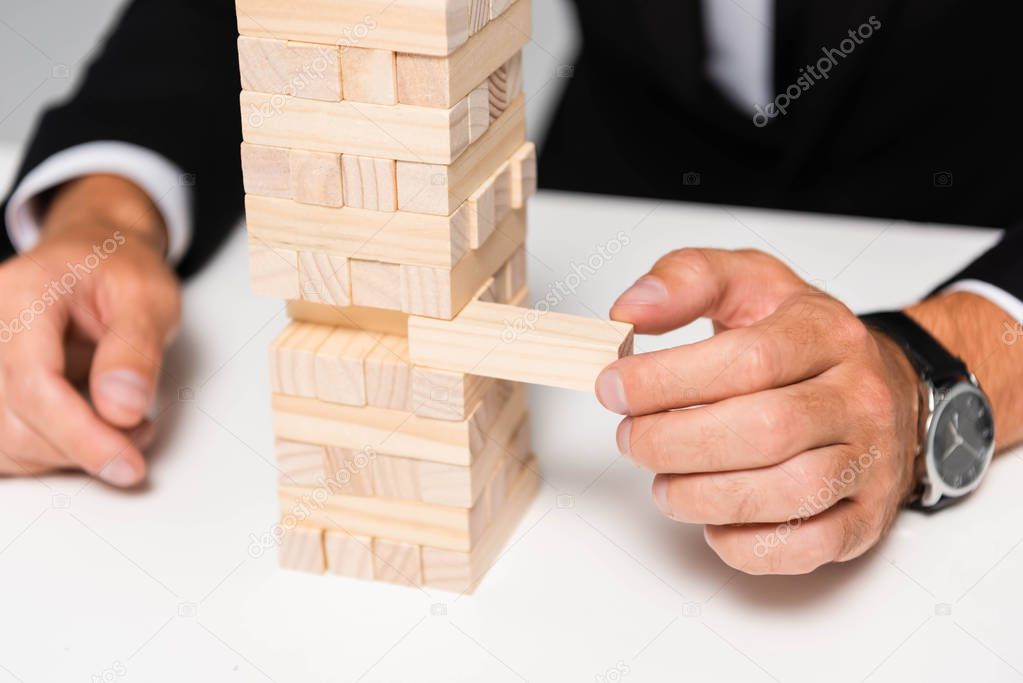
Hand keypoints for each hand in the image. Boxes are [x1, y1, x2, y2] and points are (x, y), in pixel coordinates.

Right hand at [0, 175, 180, 485]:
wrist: (94, 257)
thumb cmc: (120, 270)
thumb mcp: (150, 297)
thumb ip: (135, 349)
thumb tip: (122, 408)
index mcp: (22, 295)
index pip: (33, 383)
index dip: (80, 435)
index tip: (126, 464)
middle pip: (14, 421)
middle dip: (83, 447)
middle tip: (140, 436)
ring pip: (6, 443)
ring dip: (68, 454)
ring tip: (125, 426)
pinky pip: (6, 443)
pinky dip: (50, 452)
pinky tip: (90, 430)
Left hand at [595, 249, 920, 574]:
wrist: (882, 384)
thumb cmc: (802, 339)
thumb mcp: (748, 283)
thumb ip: (686, 279)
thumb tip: (630, 310)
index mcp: (825, 332)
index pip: (747, 360)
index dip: (667, 381)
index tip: (614, 389)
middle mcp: (857, 397)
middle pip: (765, 430)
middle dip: (676, 442)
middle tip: (631, 440)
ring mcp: (868, 461)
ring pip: (787, 493)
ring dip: (703, 497)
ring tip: (663, 484)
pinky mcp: (865, 517)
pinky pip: (807, 546)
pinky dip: (746, 545)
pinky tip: (711, 521)